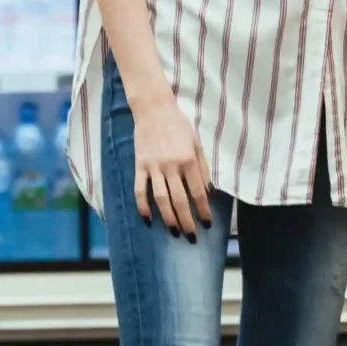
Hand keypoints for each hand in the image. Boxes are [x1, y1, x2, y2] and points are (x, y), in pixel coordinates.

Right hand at [130, 97, 214, 240]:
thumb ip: (203, 168)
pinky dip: (142, 206)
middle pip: (180, 201)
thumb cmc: (179, 125)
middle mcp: (171, 166)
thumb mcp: (197, 143)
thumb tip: (207, 192)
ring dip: (167, 218)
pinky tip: (147, 219)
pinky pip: (139, 190)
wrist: (154, 109)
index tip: (207, 223)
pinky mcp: (139, 166)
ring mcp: (153, 167)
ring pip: (160, 199)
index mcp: (189, 160)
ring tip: (174, 232)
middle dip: (187, 221)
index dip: (203, 210)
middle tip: (191, 236)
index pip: (198, 193)